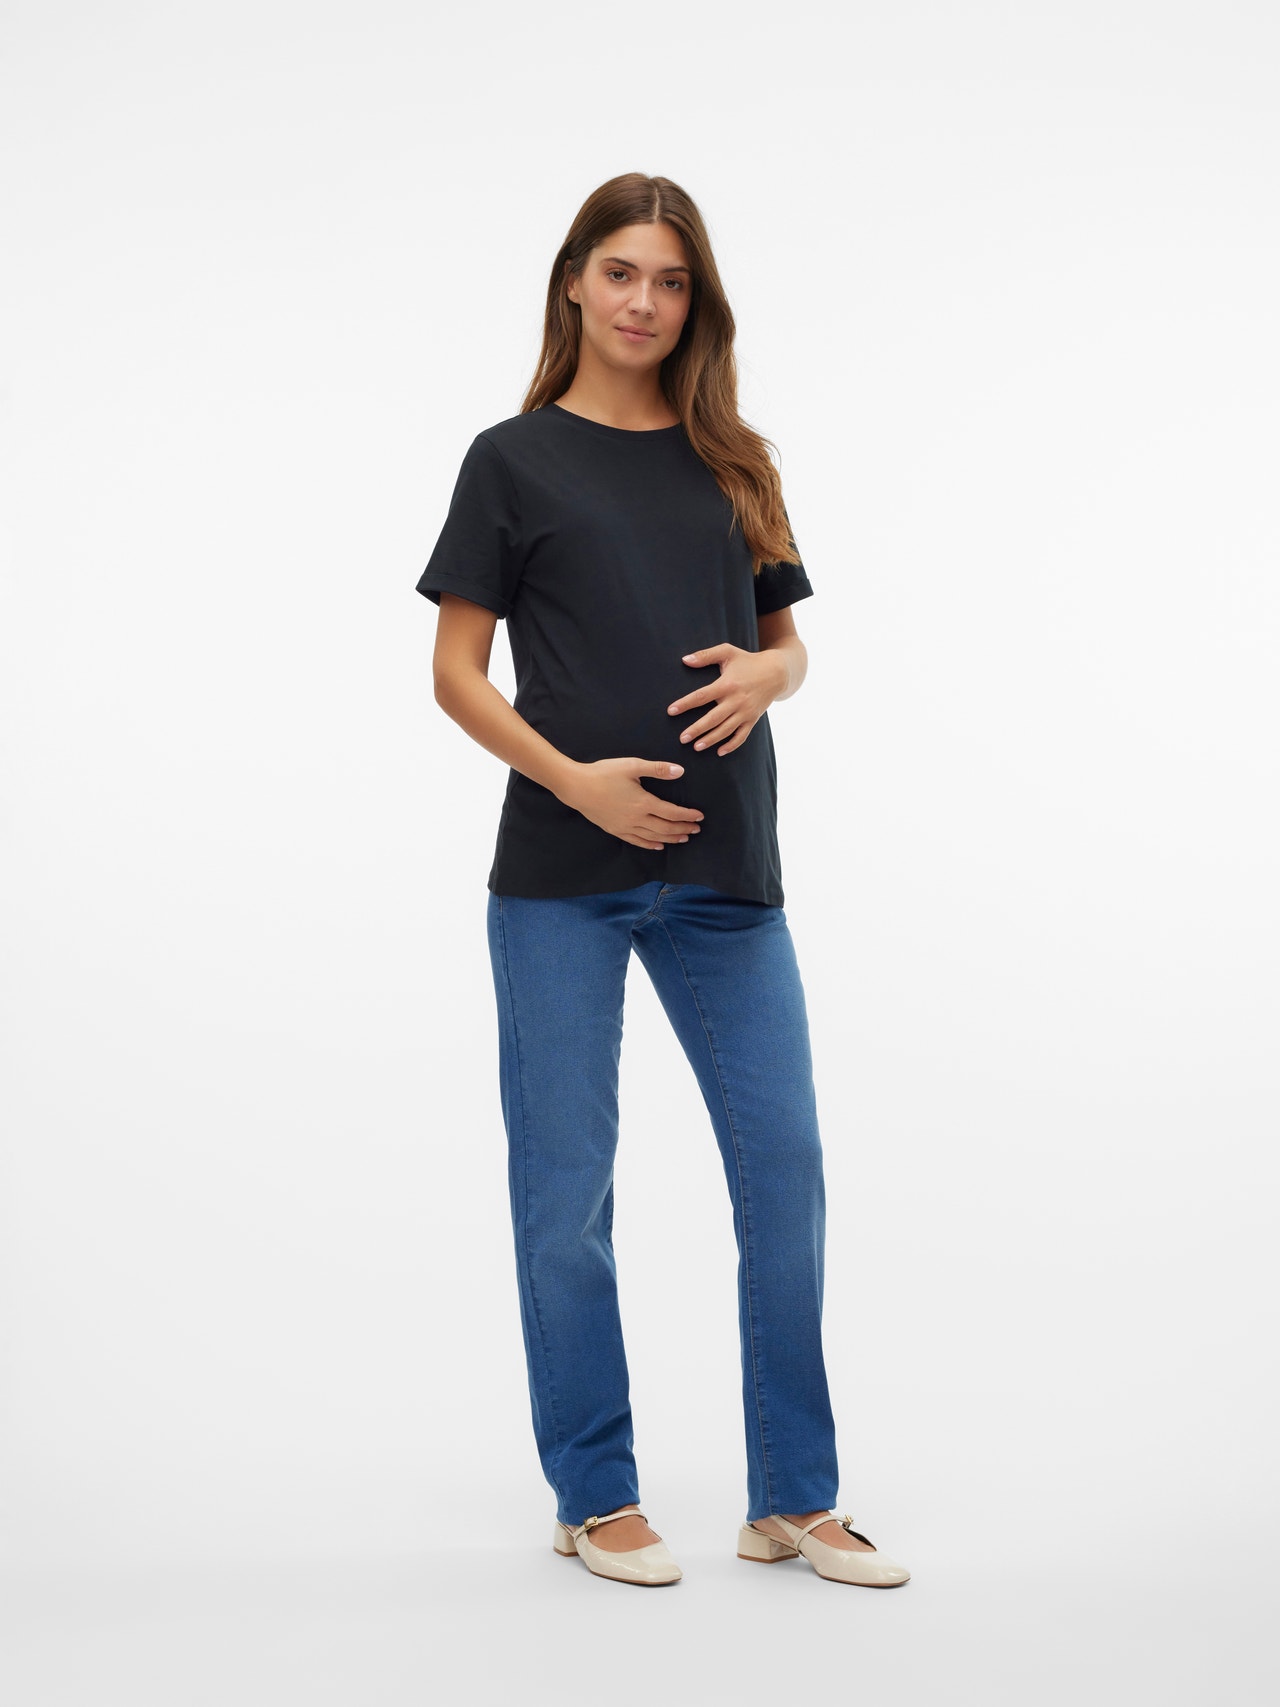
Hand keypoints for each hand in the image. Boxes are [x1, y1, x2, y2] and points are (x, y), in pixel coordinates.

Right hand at [556, 758, 704, 851]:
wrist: (576, 787)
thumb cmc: (604, 773)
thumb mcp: (632, 766)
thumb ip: (657, 769)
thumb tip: (680, 771)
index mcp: (643, 803)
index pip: (672, 812)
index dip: (687, 815)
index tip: (699, 816)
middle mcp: (636, 819)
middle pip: (665, 828)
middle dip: (683, 829)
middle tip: (696, 829)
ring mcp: (625, 827)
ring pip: (653, 837)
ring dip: (670, 839)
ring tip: (683, 839)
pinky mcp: (615, 830)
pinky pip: (637, 841)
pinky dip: (650, 845)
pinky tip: (659, 846)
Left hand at [667, 645, 786, 755]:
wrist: (776, 672)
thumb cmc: (748, 661)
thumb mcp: (728, 652)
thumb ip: (705, 655)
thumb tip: (684, 660)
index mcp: (727, 684)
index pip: (702, 696)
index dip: (685, 704)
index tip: (671, 711)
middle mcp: (736, 700)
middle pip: (713, 718)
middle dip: (697, 729)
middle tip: (682, 738)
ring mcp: (746, 712)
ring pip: (726, 730)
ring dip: (711, 739)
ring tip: (696, 747)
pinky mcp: (753, 719)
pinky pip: (742, 736)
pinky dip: (732, 745)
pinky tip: (719, 752)